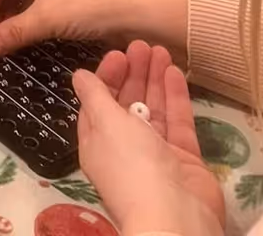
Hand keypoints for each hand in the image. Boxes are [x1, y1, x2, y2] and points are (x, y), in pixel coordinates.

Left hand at [75, 43, 224, 235]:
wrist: (175, 216)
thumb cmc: (132, 166)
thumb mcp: (105, 123)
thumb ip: (94, 96)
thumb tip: (78, 76)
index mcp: (98, 144)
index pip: (98, 104)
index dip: (106, 78)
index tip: (118, 54)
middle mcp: (126, 149)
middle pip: (127, 104)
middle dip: (133, 74)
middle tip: (141, 45)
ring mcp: (157, 155)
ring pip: (154, 110)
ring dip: (155, 80)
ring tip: (160, 50)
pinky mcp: (185, 160)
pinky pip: (178, 123)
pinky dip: (176, 97)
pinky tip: (175, 72)